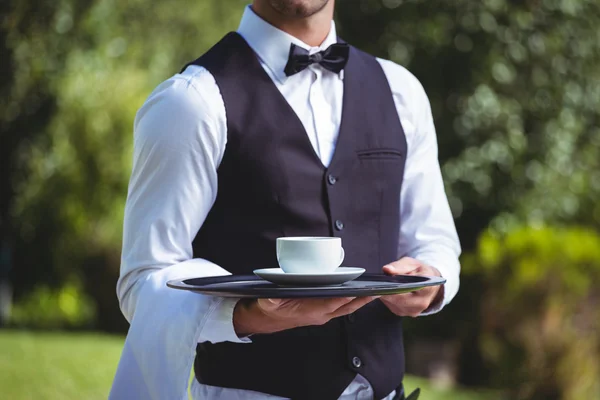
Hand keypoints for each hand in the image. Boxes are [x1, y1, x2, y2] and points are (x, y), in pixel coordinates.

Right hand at [234, 296, 377, 335]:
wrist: (266, 319)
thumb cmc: (269, 307)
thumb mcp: (267, 301)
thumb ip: (271, 299)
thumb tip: (272, 296)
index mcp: (308, 312)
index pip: (329, 305)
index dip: (341, 299)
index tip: (354, 293)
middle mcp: (319, 315)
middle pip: (345, 308)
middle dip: (361, 300)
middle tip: (376, 291)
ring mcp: (322, 314)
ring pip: (346, 309)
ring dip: (361, 301)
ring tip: (376, 290)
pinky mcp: (322, 312)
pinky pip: (342, 307)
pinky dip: (353, 301)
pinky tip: (362, 293)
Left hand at [380, 257, 443, 316]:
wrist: (427, 283)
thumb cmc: (419, 271)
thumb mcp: (412, 263)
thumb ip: (400, 266)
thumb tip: (387, 269)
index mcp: (428, 288)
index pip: (411, 289)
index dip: (397, 286)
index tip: (386, 282)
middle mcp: (422, 303)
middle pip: (399, 299)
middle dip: (388, 290)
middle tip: (380, 282)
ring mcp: (413, 311)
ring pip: (393, 303)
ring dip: (387, 294)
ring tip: (385, 285)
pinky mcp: (405, 313)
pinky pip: (391, 306)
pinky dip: (388, 298)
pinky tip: (388, 291)